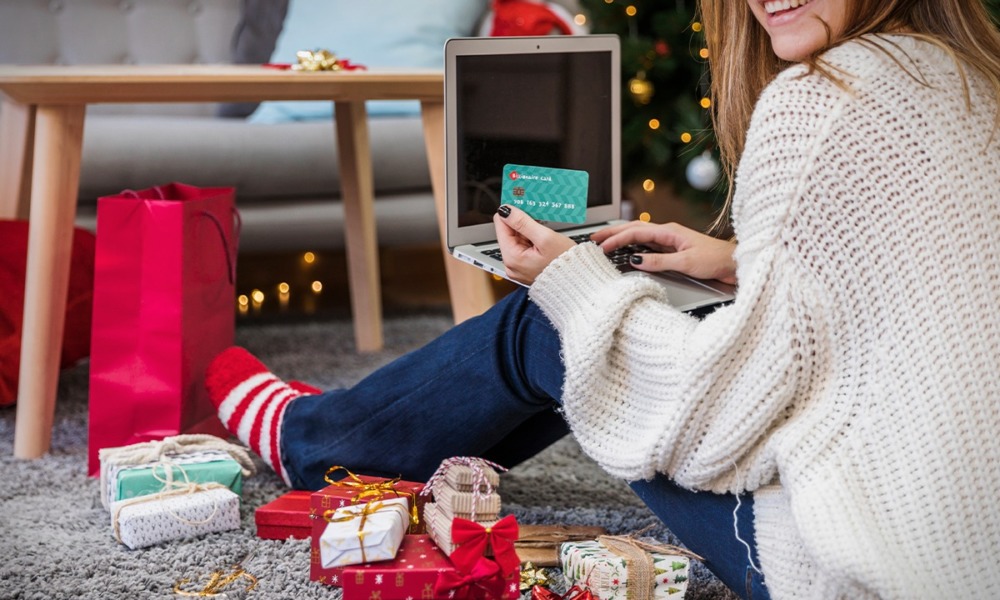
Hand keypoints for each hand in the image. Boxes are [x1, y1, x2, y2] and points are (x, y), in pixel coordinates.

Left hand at [494, 205, 575, 284]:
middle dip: (521, 221)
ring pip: (518, 239)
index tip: (520, 202)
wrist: (578, 280)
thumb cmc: (565, 264)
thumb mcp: (545, 238)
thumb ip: (523, 222)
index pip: (501, 226)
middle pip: (509, 233)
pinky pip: (525, 247)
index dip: (511, 212)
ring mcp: (519, 267)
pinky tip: (543, 234)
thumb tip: (506, 211)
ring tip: (542, 225)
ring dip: (528, 229)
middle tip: (535, 212)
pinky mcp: (526, 267)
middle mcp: (512, 265)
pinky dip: (532, 238)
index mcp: (512, 258)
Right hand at [590, 221, 736, 284]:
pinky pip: (647, 244)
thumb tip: (635, 260)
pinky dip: (632, 244)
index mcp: (670, 231)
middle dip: (613, 233)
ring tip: (604, 242)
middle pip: (634, 229)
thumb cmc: (716, 260)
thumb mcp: (686, 263)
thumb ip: (659, 261)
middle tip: (594, 239)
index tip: (602, 247)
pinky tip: (626, 249)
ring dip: (621, 237)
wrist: (734, 263)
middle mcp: (668, 233)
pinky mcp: (673, 249)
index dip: (617, 239)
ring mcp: (670, 240)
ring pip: (639, 234)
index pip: (636, 233)